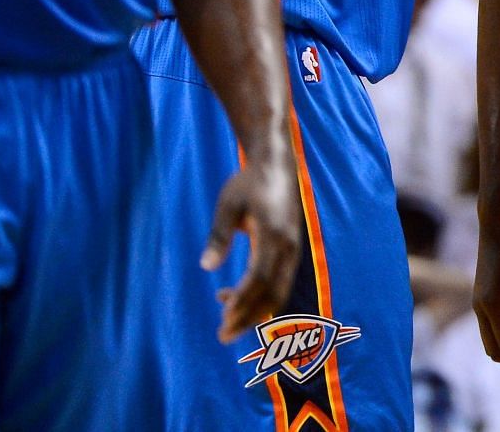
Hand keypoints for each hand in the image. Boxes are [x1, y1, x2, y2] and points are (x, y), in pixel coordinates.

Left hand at [202, 146, 300, 342]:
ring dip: (255, 309)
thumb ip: (218, 236)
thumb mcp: (228, 205)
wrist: (277, 163)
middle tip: (223, 336)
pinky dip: (261, 295)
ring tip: (227, 321)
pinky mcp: (291, 248)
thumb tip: (206, 267)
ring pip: (279, 290)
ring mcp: (293, 248)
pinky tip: (235, 295)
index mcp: (274, 235)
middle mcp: (288, 246)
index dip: (243, 301)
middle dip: (249, 317)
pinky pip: (280, 280)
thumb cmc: (249, 182)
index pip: (258, 278)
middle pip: (273, 292)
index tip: (223, 318)